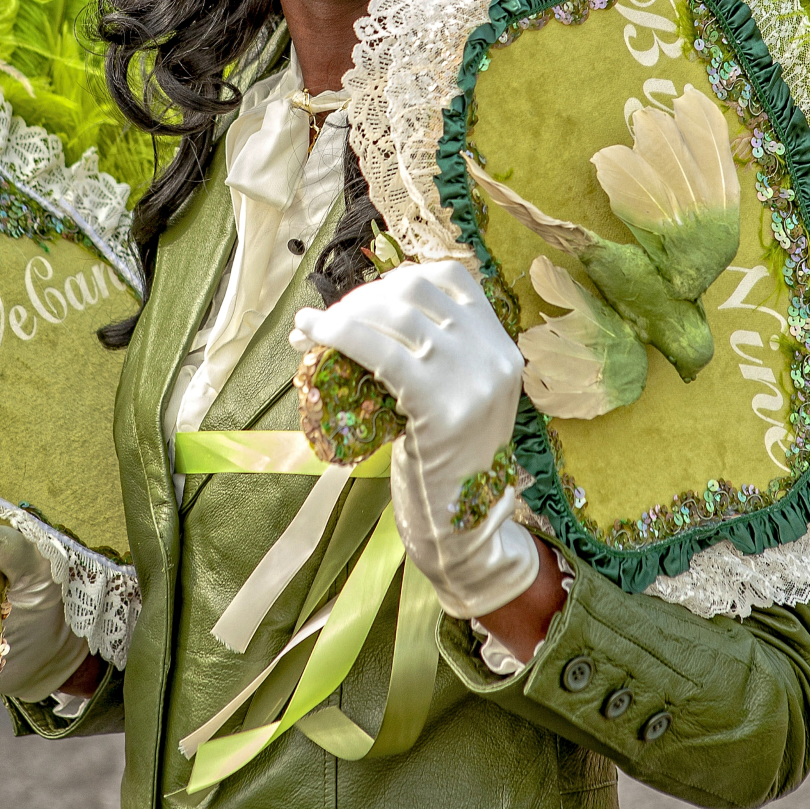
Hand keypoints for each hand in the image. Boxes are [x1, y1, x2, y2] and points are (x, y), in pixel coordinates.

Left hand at [292, 260, 539, 619]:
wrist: (461, 530)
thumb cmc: (444, 463)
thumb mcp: (458, 395)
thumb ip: (434, 354)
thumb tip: (359, 309)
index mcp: (501, 346)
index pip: (451, 278)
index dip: (400, 279)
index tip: (365, 300)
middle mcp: (494, 355)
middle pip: (415, 291)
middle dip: (360, 297)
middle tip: (323, 322)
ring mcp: (473, 379)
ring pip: (394, 314)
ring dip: (341, 315)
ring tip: (308, 331)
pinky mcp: (442, 406)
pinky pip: (380, 349)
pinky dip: (340, 334)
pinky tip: (313, 337)